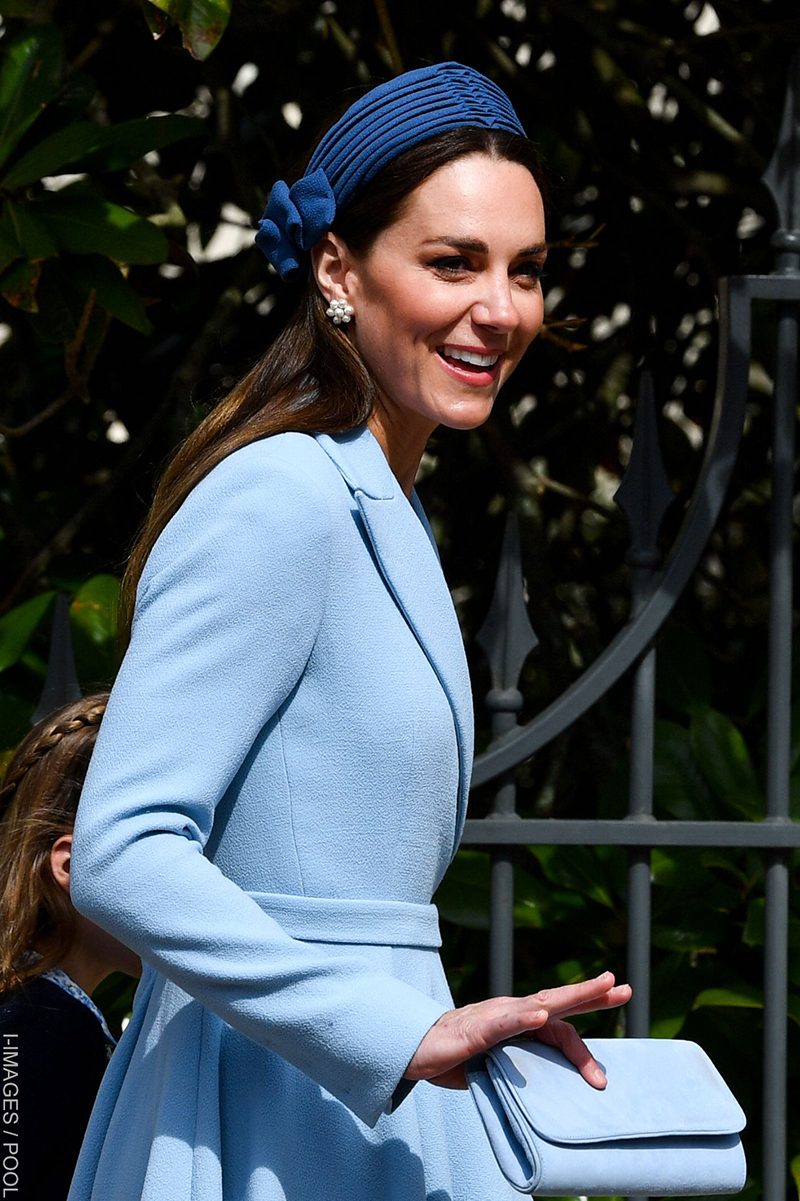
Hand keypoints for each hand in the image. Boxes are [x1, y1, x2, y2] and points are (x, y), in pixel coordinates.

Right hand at [404, 971, 630, 1090]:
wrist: (413, 1050)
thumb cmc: (455, 1056)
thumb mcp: (498, 1064)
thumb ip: (524, 1065)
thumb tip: (555, 1088)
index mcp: (518, 1022)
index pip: (560, 1019)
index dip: (588, 1019)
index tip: (613, 1026)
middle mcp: (511, 1012)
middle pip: (557, 1000)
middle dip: (591, 993)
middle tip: (621, 986)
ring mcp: (494, 1017)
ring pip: (538, 1004)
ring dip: (571, 996)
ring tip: (598, 989)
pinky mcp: (475, 1030)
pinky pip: (502, 1023)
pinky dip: (523, 1019)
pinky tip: (541, 1015)